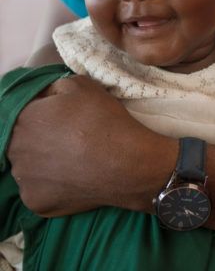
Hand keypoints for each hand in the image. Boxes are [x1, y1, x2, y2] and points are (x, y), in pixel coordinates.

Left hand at [7, 75, 177, 216]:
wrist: (127, 162)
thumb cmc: (104, 120)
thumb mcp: (82, 85)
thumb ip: (55, 85)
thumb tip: (47, 95)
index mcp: (23, 118)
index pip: (28, 110)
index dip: (49, 111)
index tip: (68, 115)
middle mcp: (14, 150)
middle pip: (25, 139)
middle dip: (43, 136)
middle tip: (72, 136)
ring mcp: (24, 181)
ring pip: (31, 166)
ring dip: (45, 161)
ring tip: (75, 158)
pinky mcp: (36, 203)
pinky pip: (40, 189)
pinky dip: (54, 184)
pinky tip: (74, 176)